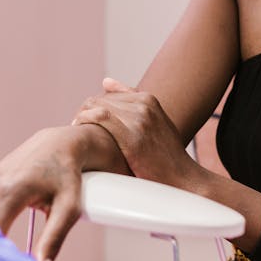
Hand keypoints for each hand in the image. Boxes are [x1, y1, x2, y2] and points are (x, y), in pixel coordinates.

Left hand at [73, 77, 205, 189]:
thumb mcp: (156, 123)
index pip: (107, 94)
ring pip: (97, 105)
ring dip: (81, 116)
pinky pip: (100, 117)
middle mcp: (144, 104)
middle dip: (84, 112)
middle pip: (100, 99)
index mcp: (148, 99)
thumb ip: (134, 104)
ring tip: (76, 131)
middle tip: (76, 128)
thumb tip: (105, 81)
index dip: (92, 107)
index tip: (84, 122)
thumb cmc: (166, 156)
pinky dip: (85, 120)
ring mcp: (140, 118)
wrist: (184, 179)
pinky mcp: (133, 136)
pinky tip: (79, 131)